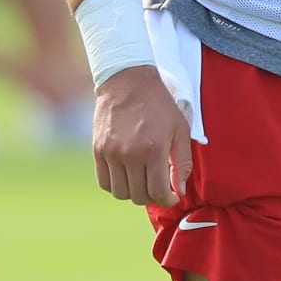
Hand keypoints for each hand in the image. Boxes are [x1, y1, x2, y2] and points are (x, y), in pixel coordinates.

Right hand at [92, 65, 192, 207]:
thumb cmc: (159, 104)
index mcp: (154, 149)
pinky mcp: (98, 150)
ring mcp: (111, 153)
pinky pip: (104, 182)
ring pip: (120, 193)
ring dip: (133, 192)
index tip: (171, 195)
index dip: (167, 200)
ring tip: (142, 180)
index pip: (157, 192)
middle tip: (158, 187)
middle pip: (138, 196)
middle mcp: (130, 154)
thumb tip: (178, 190)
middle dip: (151, 196)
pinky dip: (115, 185)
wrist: (128, 81)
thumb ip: (182, 162)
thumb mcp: (180, 128)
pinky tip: (126, 175)